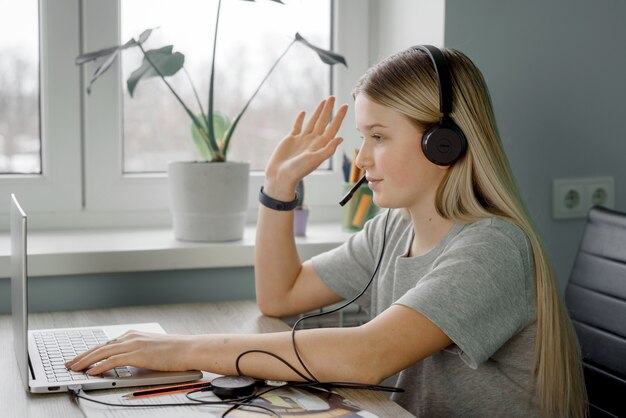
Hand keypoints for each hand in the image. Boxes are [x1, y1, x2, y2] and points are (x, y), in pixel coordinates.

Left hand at [64, 331, 194, 374]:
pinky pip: (112, 361)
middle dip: (82, 355)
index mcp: (134, 334)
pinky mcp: (137, 354)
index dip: (91, 351)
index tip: (80, 358)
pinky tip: (90, 372)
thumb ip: (136, 353)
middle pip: (100, 346)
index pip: (106, 343)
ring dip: (85, 361)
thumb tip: (123, 364)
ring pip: (102, 352)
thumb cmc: (175, 351)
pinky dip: (99, 366)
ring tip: (74, 368)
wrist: (188, 349)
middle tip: (69, 363)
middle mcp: (131, 336)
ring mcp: (133, 344)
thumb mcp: (151, 349)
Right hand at [264, 96, 347, 198]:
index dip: (339, 117)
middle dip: (329, 110)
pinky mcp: (291, 139)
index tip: (345, 106)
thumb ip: (328, 149)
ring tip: (323, 101)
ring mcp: (302, 139)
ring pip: (312, 122)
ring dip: (318, 112)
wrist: (281, 175)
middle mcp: (313, 140)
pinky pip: (298, 126)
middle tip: (333, 97)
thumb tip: (340, 138)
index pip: (332, 128)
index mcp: (321, 145)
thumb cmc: (298, 170)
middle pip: (323, 121)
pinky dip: (301, 119)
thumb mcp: (315, 159)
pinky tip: (304, 112)